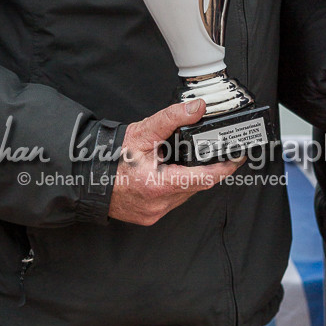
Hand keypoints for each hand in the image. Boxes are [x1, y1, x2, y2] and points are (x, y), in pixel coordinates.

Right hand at [108, 99, 243, 225]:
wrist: (87, 177)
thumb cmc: (111, 157)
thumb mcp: (143, 132)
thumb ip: (172, 119)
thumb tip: (196, 108)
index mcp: (158, 185)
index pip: (205, 178)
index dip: (225, 168)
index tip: (237, 158)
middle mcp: (158, 204)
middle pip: (197, 185)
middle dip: (205, 169)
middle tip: (211, 152)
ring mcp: (154, 213)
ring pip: (186, 194)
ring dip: (190, 178)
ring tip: (181, 160)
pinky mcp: (149, 217)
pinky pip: (173, 201)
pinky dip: (176, 187)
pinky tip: (168, 174)